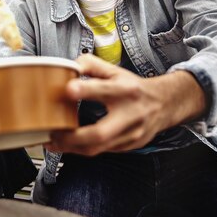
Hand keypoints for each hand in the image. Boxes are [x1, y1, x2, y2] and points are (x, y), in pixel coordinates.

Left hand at [47, 54, 204, 155]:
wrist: (163, 104)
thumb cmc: (134, 87)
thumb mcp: (114, 70)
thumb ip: (90, 65)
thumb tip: (68, 67)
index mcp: (125, 90)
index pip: (105, 89)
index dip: (85, 90)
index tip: (68, 89)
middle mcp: (129, 114)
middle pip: (100, 133)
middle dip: (72, 137)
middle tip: (53, 133)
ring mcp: (130, 134)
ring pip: (98, 148)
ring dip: (72, 148)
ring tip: (53, 142)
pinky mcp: (128, 146)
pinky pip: (101, 151)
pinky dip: (82, 150)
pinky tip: (69, 145)